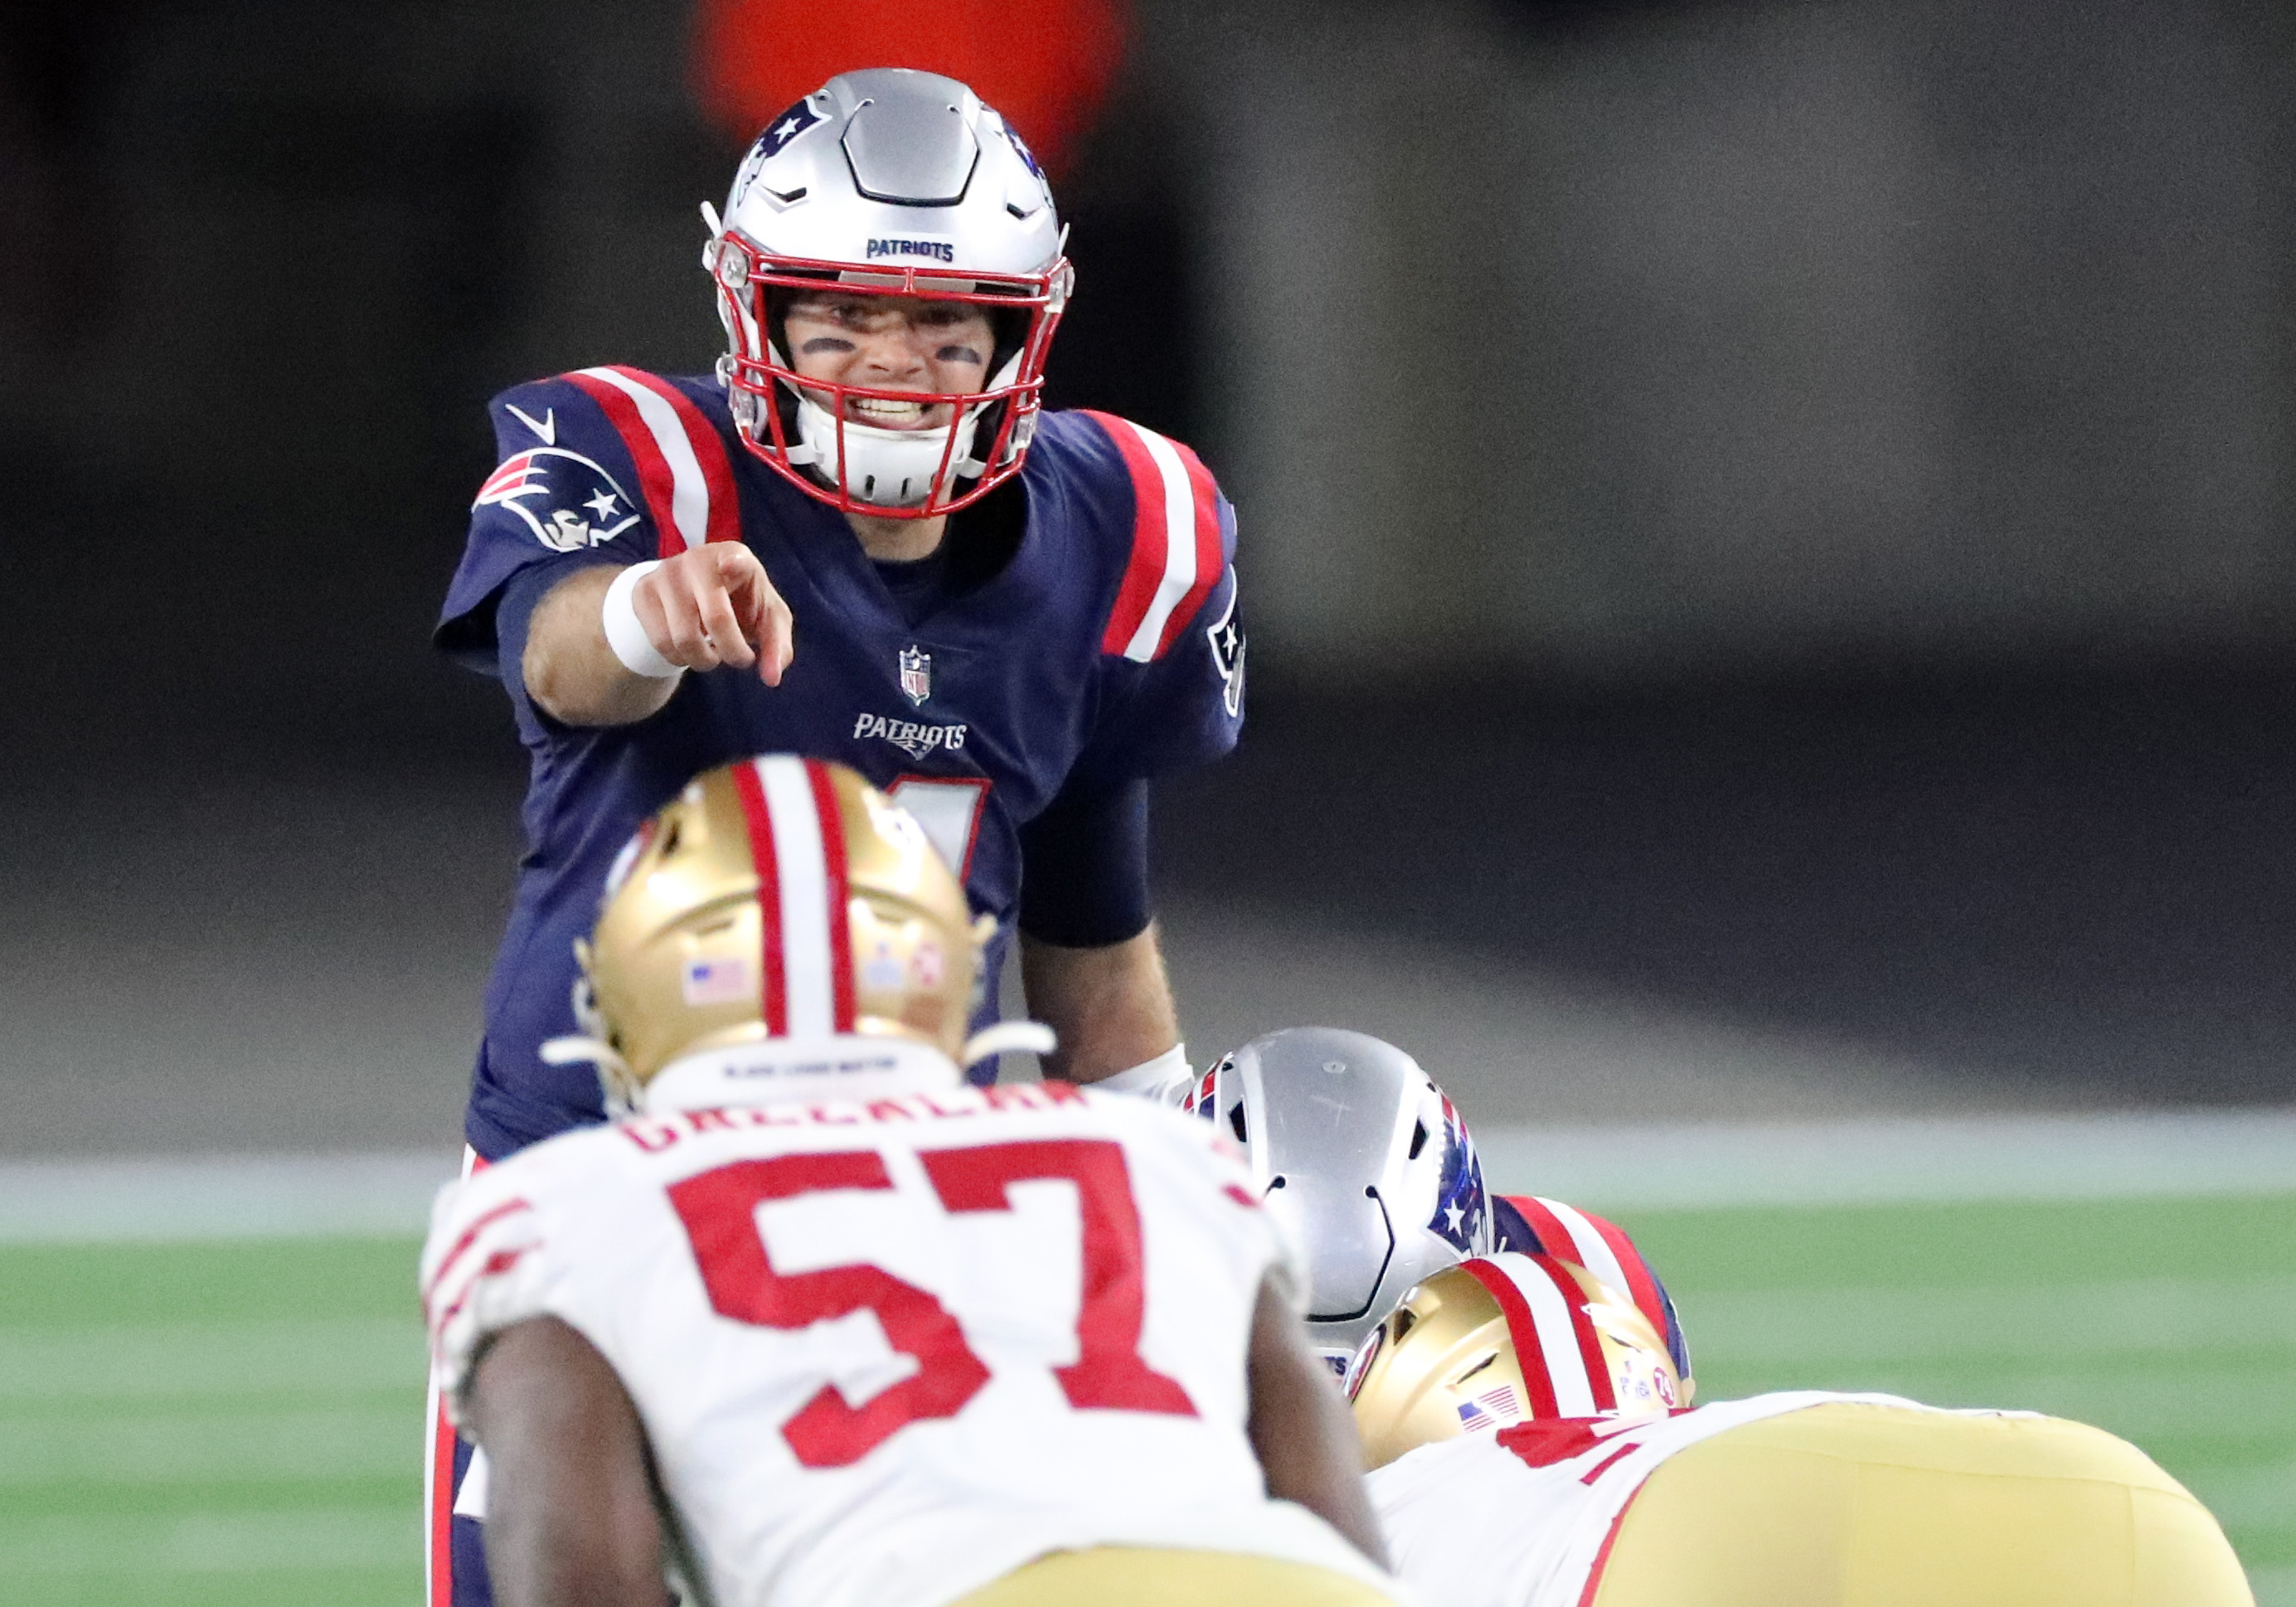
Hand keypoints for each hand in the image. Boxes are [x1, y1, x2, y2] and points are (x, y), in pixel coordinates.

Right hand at [628, 543, 794, 684]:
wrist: (695, 590)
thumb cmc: (742, 603)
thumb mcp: (767, 620)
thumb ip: (777, 647)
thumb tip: (772, 678)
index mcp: (736, 556)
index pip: (735, 559)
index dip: (735, 564)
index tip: (732, 565)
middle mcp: (698, 559)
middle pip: (716, 619)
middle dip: (732, 652)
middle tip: (739, 659)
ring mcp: (666, 573)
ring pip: (684, 638)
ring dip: (703, 660)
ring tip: (712, 653)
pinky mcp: (643, 590)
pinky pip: (660, 641)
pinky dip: (679, 657)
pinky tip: (689, 646)